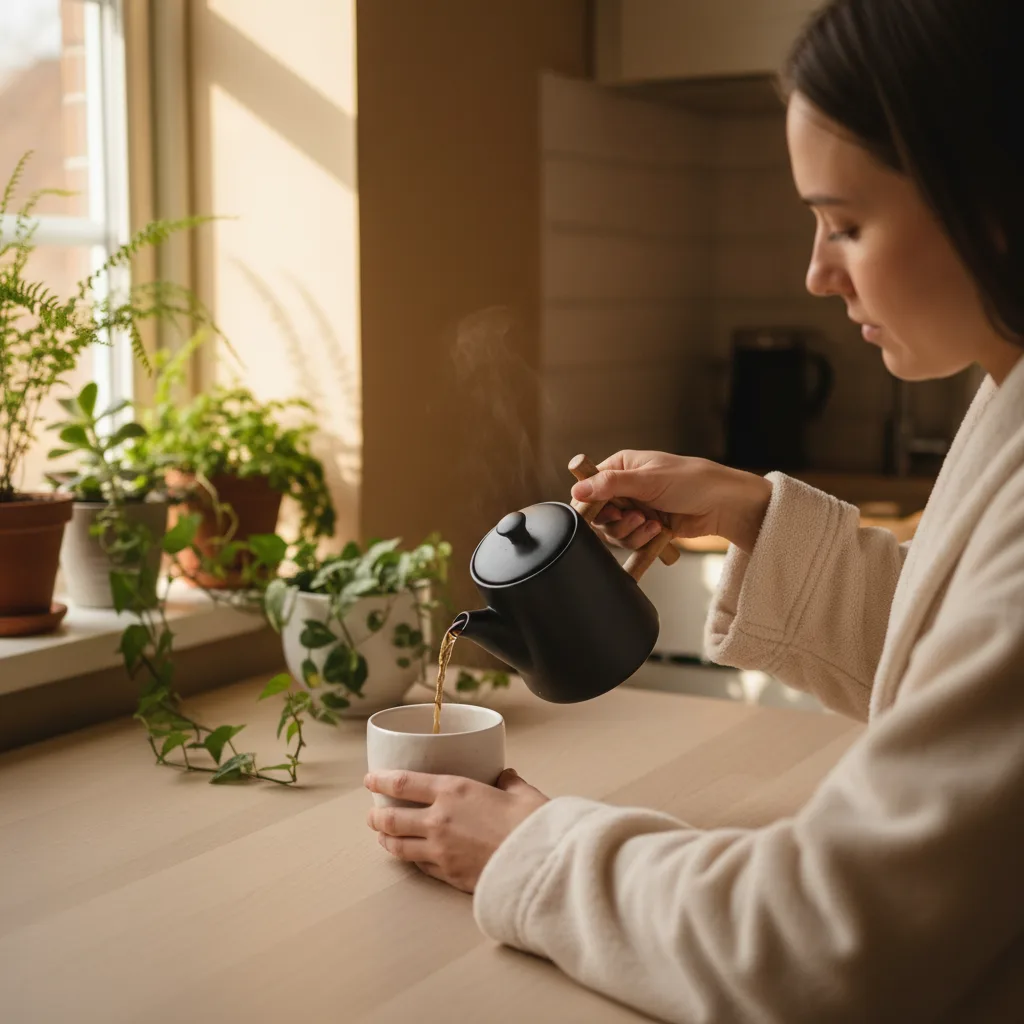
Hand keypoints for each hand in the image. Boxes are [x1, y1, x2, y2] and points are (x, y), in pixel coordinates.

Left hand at [365, 769, 548, 892]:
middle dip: (377, 816)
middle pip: (392, 818)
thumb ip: (508, 782)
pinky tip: (411, 857)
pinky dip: (411, 860)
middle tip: (372, 814)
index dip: (381, 780)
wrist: (538, 864)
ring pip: (398, 846)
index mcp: (454, 791)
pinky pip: (420, 866)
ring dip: (386, 840)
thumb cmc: (532, 824)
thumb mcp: (522, 793)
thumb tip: (506, 776)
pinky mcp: (448, 875)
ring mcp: (440, 851)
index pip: (403, 783)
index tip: (370, 779)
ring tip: (382, 837)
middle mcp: (439, 819)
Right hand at [571, 450, 771, 554]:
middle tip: (634, 516)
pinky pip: (631, 541)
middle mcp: (626, 487)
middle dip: (616, 521)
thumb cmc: (693, 481)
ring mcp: (636, 508)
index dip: (592, 504)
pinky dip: (642, 541)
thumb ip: (610, 484)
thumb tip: (577, 490)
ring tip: (651, 524)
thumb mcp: (648, 479)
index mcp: (621, 467)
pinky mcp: (646, 527)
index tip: (604, 511)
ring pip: (614, 531)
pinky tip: (658, 532)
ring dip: (631, 533)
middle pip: (599, 514)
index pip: (589, 486)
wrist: (724, 505)